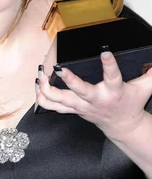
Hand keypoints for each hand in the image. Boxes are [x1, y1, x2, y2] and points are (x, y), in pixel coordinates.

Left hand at [36, 51, 151, 141]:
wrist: (122, 126)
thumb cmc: (130, 104)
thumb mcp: (144, 89)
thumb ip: (150, 75)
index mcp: (113, 92)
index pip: (113, 76)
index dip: (109, 64)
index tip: (105, 52)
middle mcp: (95, 99)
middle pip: (79, 92)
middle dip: (69, 81)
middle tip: (58, 68)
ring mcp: (81, 106)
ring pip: (59, 100)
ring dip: (47, 88)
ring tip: (41, 73)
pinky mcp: (72, 110)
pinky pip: (52, 106)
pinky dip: (42, 97)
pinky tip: (37, 85)